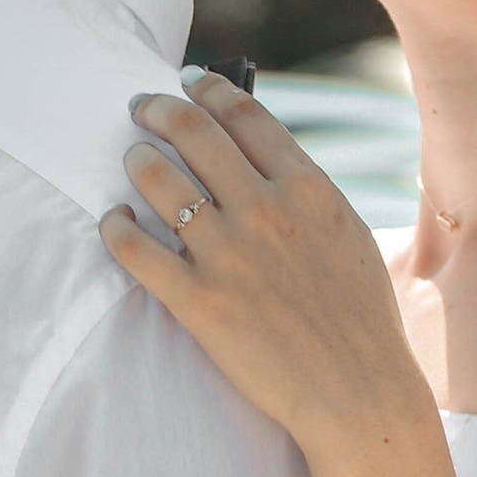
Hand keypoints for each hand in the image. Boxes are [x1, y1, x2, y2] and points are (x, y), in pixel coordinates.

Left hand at [99, 71, 427, 452]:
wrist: (359, 393)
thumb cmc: (362, 320)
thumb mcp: (350, 236)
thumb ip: (308, 197)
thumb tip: (269, 167)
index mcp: (307, 189)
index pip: (244, 114)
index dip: (207, 89)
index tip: (188, 83)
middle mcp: (265, 210)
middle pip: (193, 131)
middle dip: (158, 109)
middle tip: (142, 107)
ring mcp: (228, 255)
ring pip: (157, 179)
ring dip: (137, 160)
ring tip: (132, 160)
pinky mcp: (199, 302)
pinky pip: (135, 250)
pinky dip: (116, 227)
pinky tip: (113, 222)